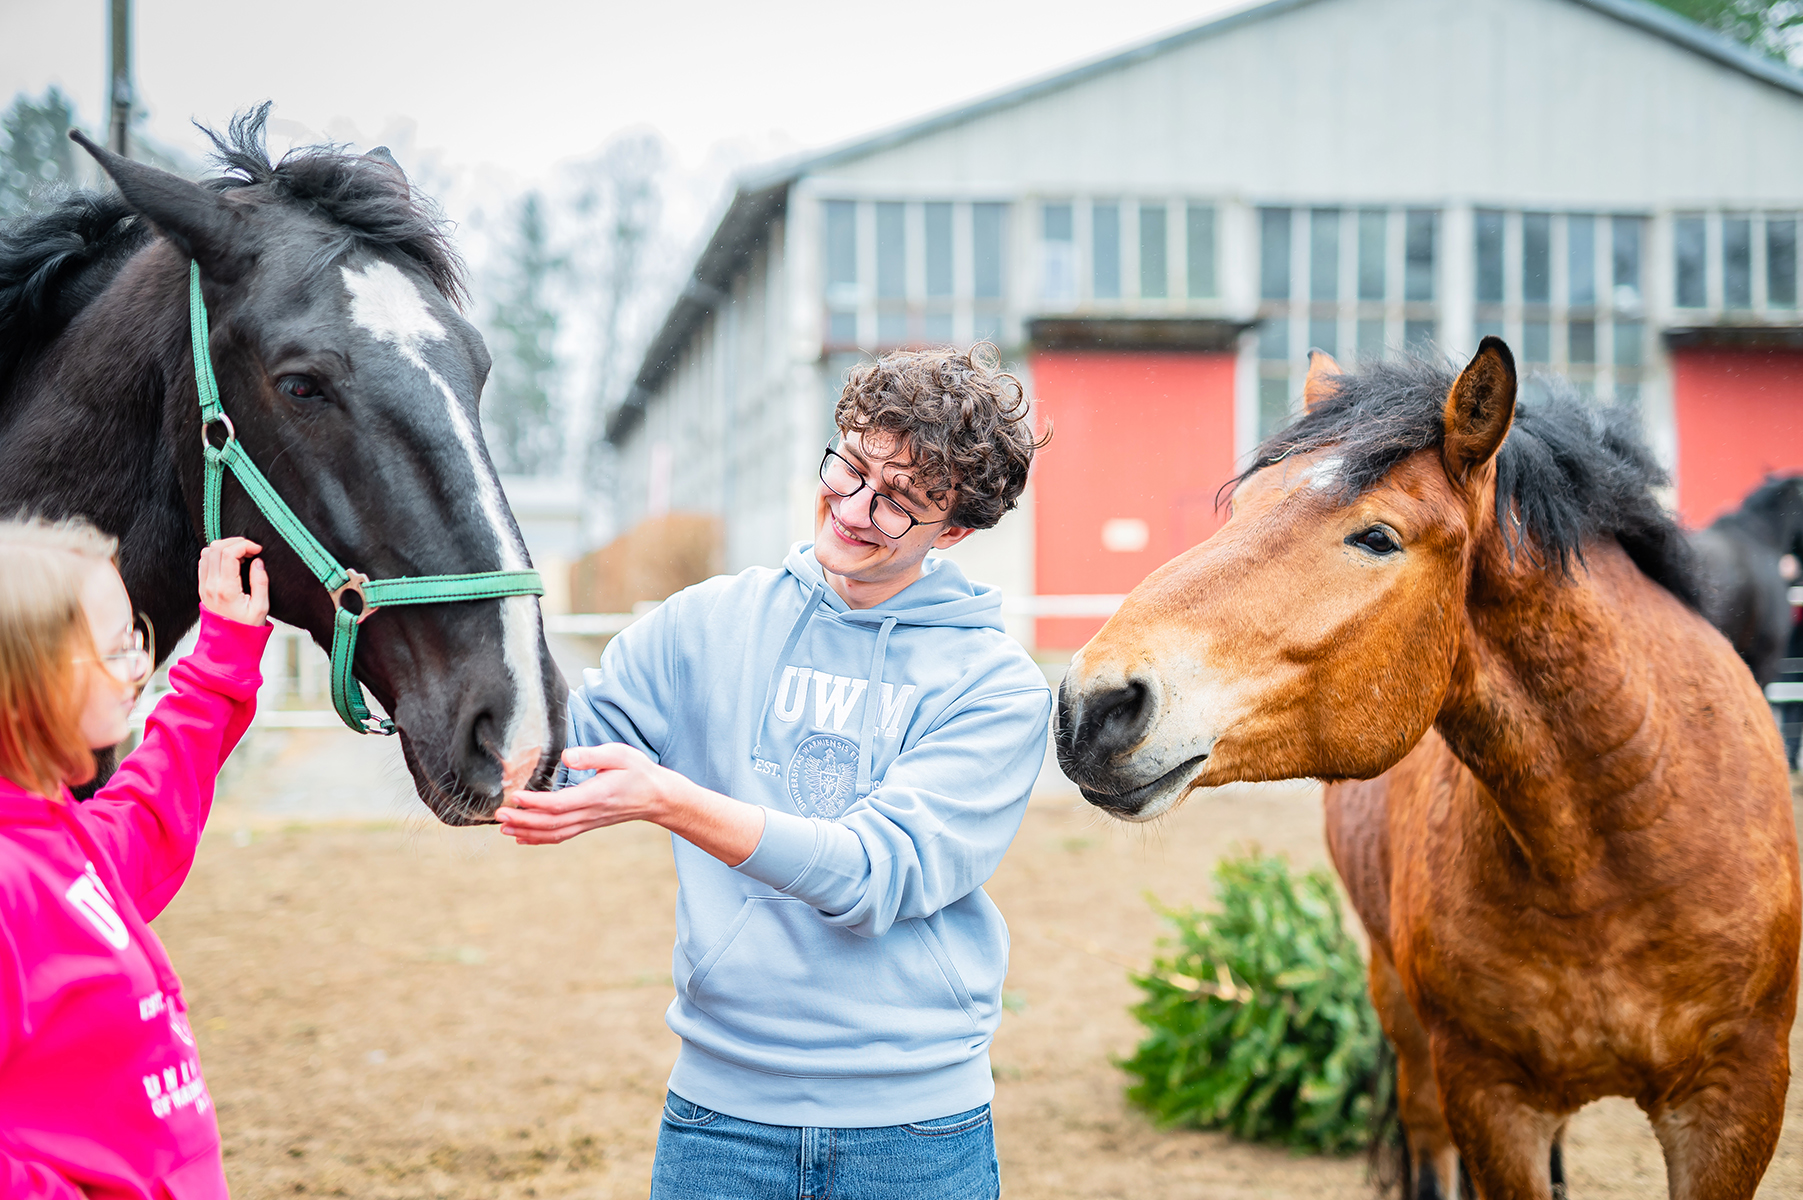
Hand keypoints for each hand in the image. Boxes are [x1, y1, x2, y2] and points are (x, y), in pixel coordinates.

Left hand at [199, 538, 268, 625]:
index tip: (258, 549)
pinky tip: (230, 562)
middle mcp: (211, 585)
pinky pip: (204, 561)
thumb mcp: (261, 608)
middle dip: (235, 542)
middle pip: (216, 547)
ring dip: (225, 547)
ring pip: (207, 552)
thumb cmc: (247, 627)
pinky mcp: (202, 586)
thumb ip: (260, 582)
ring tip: (241, 555)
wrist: (228, 643)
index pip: (229, 554)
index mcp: (226, 589)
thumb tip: (258, 561)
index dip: (245, 545)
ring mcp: (204, 585)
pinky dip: (217, 555)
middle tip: (250, 548)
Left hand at [500, 744, 765, 864]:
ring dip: (527, 831)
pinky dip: (539, 839)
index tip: (516, 797)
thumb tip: (566, 756)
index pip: (560, 804)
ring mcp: (588, 822)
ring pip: (553, 833)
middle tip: (498, 814)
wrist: (658, 797)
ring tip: (503, 828)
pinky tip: (522, 838)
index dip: (536, 803)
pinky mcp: (587, 824)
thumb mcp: (619, 754)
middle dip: (523, 820)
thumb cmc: (639, 771)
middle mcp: (589, 813)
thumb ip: (592, 755)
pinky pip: (559, 836)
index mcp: (596, 795)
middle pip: (551, 823)